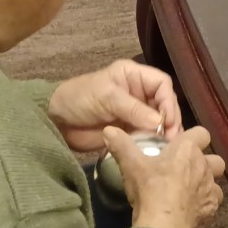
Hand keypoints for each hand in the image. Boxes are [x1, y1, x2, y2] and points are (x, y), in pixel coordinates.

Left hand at [47, 60, 182, 155]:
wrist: (56, 120)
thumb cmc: (80, 98)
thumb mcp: (107, 97)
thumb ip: (134, 109)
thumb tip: (161, 123)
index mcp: (134, 75)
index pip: (162, 84)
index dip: (168, 101)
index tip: (168, 121)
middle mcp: (138, 92)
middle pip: (164, 103)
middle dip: (170, 119)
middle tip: (171, 138)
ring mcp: (134, 112)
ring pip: (159, 121)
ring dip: (165, 132)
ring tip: (168, 147)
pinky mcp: (129, 130)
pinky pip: (147, 135)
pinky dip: (153, 142)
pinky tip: (159, 151)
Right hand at [106, 125, 224, 227]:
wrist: (163, 225)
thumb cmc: (150, 188)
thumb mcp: (131, 165)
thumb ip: (121, 145)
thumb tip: (109, 130)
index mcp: (188, 150)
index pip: (202, 133)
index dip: (193, 138)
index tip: (180, 145)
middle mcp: (204, 166)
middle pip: (214, 159)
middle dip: (204, 162)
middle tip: (185, 170)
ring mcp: (210, 188)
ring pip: (216, 182)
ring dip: (206, 184)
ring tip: (189, 191)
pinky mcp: (211, 209)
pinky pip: (212, 203)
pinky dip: (204, 204)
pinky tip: (190, 209)